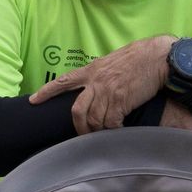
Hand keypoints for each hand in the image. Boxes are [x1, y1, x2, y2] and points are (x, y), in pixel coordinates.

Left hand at [28, 35, 176, 134]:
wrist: (158, 57)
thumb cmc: (139, 57)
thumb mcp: (112, 61)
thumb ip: (100, 74)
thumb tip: (95, 87)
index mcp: (92, 70)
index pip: (63, 81)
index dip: (46, 92)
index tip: (33, 101)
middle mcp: (96, 81)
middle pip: (77, 111)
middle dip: (79, 127)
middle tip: (84, 135)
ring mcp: (108, 91)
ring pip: (94, 120)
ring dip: (99, 130)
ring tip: (106, 132)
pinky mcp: (121, 100)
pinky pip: (111, 123)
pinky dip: (114, 130)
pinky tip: (119, 129)